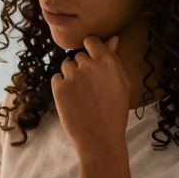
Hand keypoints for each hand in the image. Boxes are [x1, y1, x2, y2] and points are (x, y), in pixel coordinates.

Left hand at [50, 35, 130, 153]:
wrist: (100, 138)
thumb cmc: (114, 112)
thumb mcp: (122, 84)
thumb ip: (115, 59)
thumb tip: (112, 39)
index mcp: (107, 61)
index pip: (91, 41)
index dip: (90, 51)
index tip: (92, 64)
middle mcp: (89, 65)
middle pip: (78, 56)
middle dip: (82, 69)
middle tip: (91, 90)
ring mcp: (72, 76)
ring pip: (66, 66)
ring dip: (71, 77)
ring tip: (82, 97)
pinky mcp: (59, 87)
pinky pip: (56, 79)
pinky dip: (61, 87)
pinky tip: (72, 101)